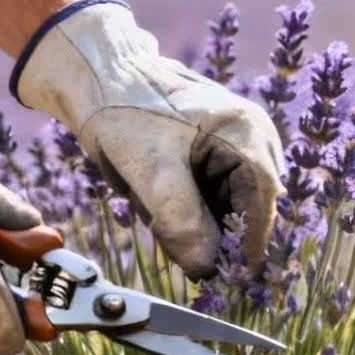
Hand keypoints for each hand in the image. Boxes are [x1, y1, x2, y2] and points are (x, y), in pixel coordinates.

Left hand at [13, 0, 283, 278]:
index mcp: (248, 133)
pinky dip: (191, 210)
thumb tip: (208, 271)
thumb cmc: (121, 110)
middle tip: (187, 264)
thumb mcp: (149, 171)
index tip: (228, 283)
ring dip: (201, 224)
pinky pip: (214, 193)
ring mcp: (236, 142)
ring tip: (158, 218)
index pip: (262, 206)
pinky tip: (159, 206)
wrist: (93, 71)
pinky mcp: (216, 150)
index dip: (246, 248)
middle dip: (217, 236)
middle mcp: (253, 136)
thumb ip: (183, 222)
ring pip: (229, 204)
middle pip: (248, 207)